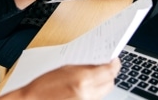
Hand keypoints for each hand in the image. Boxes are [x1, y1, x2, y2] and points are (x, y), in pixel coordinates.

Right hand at [0, 58, 120, 99]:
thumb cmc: (42, 87)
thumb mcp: (64, 69)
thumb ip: (84, 67)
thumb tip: (98, 65)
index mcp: (82, 79)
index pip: (110, 71)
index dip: (115, 65)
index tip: (115, 60)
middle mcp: (87, 93)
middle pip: (110, 84)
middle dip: (110, 75)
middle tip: (106, 68)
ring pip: (104, 93)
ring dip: (102, 85)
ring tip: (94, 78)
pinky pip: (95, 99)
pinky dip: (94, 93)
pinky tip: (87, 88)